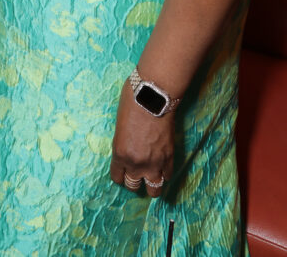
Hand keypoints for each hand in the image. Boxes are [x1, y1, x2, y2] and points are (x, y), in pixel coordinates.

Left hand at [110, 78, 173, 198]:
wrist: (154, 96)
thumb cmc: (132, 103)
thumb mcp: (119, 126)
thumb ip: (122, 142)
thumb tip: (127, 148)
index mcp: (120, 155)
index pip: (117, 178)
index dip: (120, 175)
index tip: (123, 171)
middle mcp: (136, 164)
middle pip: (133, 186)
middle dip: (133, 180)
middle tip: (136, 173)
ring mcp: (154, 163)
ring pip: (154, 189)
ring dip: (151, 185)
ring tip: (151, 178)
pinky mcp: (169, 158)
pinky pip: (167, 176)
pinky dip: (165, 173)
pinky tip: (162, 167)